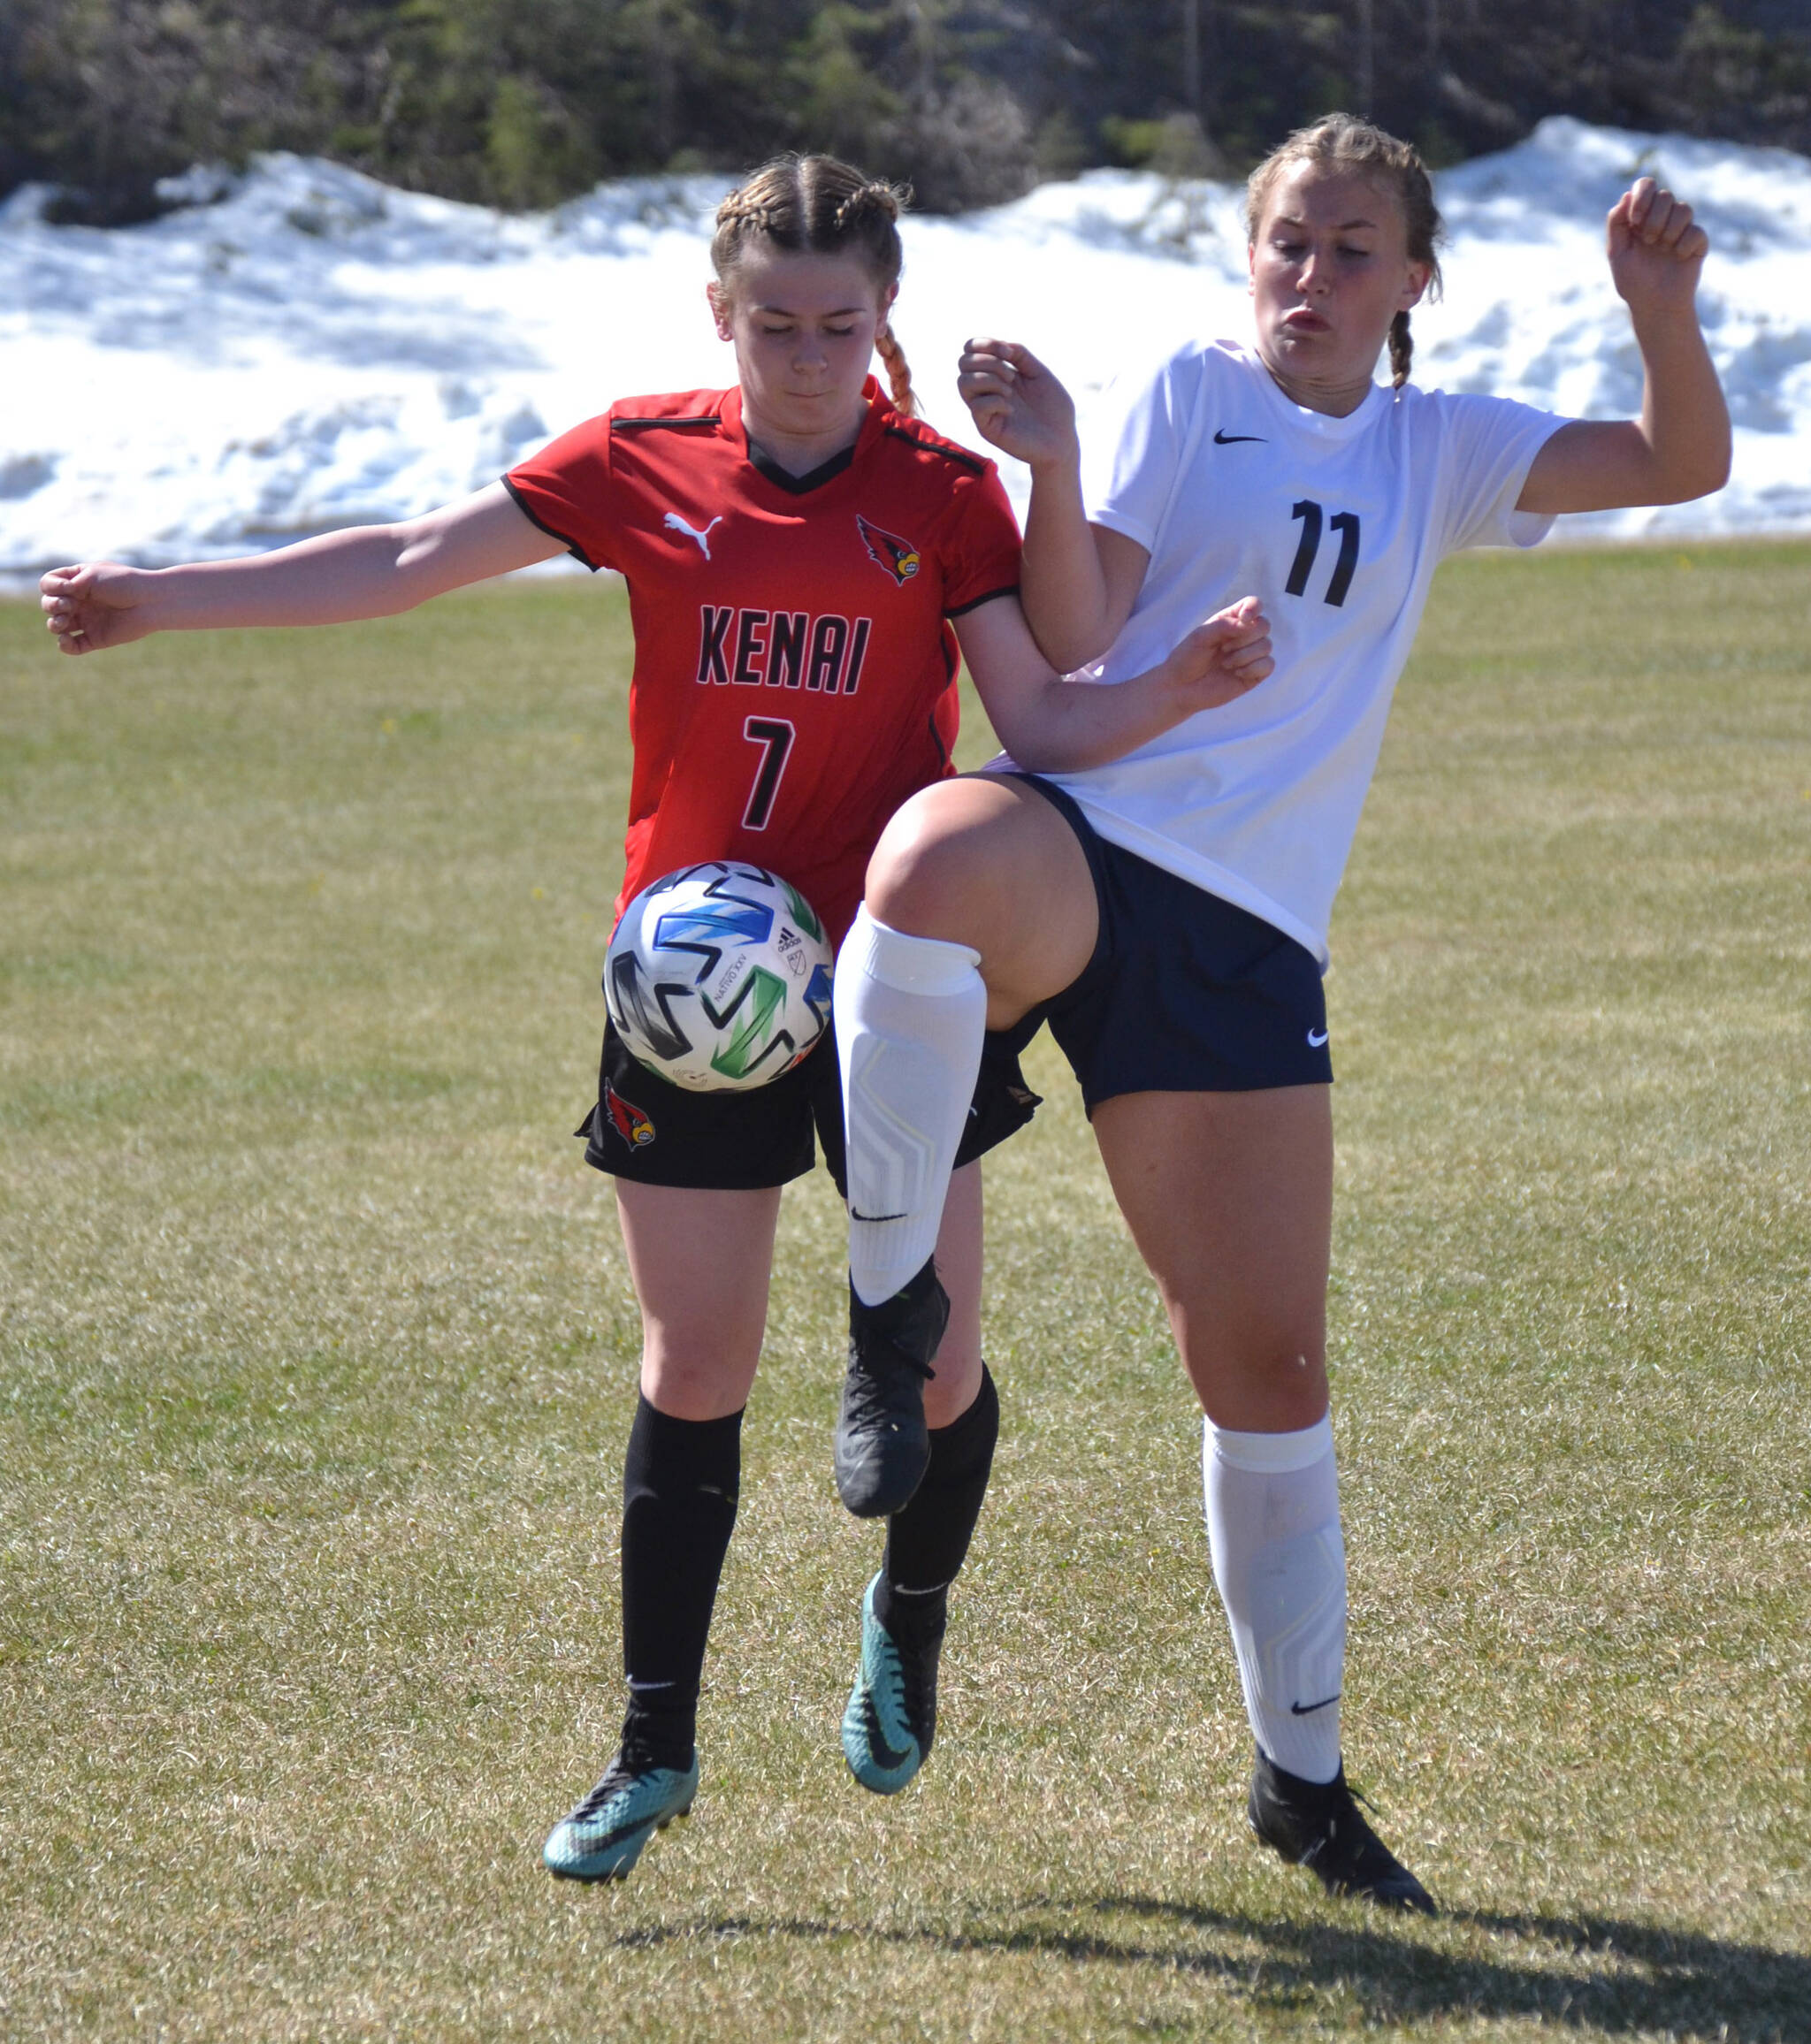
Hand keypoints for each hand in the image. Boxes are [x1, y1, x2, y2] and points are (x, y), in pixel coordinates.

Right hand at [40, 563, 155, 653]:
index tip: (68, 588)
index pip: (49, 584)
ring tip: (65, 620)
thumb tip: (57, 599)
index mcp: (77, 582)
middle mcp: (79, 602)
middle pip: (49, 605)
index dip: (51, 587)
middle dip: (52, 605)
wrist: (149, 602)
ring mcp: (87, 620)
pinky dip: (65, 645)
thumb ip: (68, 585)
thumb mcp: (91, 576)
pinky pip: (73, 646)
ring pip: (57, 626)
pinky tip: (66, 639)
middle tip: (70, 605)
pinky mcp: (95, 638)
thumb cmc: (123, 583)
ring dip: (54, 623)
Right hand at [957, 338, 1078, 470]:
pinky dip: (995, 401)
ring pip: (964, 383)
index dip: (985, 344)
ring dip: (989, 379)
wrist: (1062, 440)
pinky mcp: (987, 428)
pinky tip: (1012, 410)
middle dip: (987, 360)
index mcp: (997, 374)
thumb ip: (1020, 355)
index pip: (971, 350)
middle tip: (1011, 375)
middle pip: (963, 363)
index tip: (1009, 354)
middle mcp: (987, 390)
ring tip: (1010, 391)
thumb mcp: (1039, 372)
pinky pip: (977, 406)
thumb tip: (1002, 345)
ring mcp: (985, 410)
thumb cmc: (1054, 408)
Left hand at [1163, 596, 1272, 712]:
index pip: (1254, 605)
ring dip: (1244, 655)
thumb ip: (1224, 625)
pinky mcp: (1254, 675)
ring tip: (1225, 664)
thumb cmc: (1187, 659)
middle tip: (1223, 649)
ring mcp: (1251, 656)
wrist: (1181, 688)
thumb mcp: (1201, 636)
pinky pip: (1269, 665)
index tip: (1243, 618)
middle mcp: (1244, 636)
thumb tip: (1248, 624)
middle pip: (1264, 625)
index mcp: (1231, 621)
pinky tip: (1236, 674)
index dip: (1254, 608)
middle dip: (1244, 638)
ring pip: (1266, 646)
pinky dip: (1252, 668)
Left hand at [1607, 177, 1708, 314]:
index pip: (1645, 185)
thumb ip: (1616, 224)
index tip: (1636, 219)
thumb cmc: (1633, 281)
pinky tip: (1677, 258)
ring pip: (1683, 209)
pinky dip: (1683, 246)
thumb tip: (1626, 196)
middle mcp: (1663, 218)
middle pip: (1665, 196)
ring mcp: (1682, 228)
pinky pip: (1695, 231)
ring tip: (1661, 249)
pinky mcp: (1697, 241)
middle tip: (1648, 241)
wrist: (1654, 305)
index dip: (1643, 195)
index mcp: (1642, 216)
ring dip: (1669, 231)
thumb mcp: (1617, 253)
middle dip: (1654, 218)